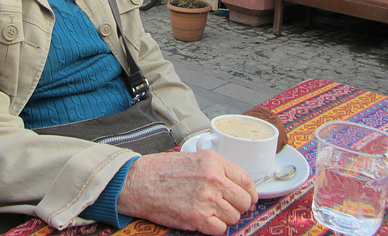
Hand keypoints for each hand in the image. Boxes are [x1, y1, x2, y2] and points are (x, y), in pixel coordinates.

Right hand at [117, 150, 257, 235]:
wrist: (138, 182)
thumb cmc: (161, 170)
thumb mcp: (192, 159)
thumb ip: (215, 169)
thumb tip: (234, 185)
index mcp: (213, 161)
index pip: (246, 180)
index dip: (250, 193)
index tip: (248, 199)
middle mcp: (213, 178)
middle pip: (244, 201)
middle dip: (238, 207)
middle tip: (226, 208)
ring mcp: (206, 198)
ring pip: (234, 217)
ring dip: (224, 218)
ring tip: (209, 212)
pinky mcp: (197, 217)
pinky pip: (221, 230)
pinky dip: (215, 228)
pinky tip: (204, 220)